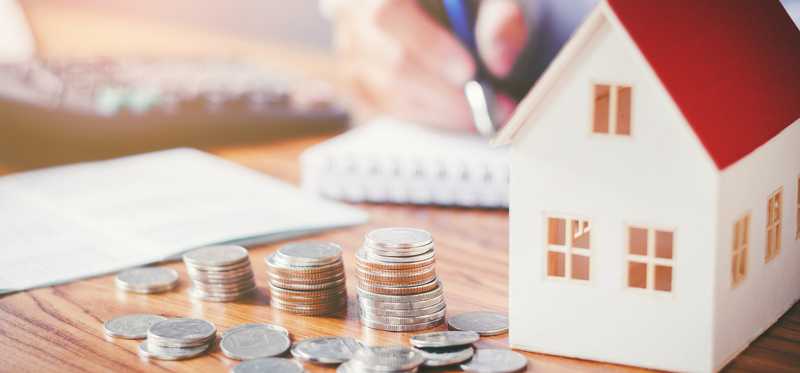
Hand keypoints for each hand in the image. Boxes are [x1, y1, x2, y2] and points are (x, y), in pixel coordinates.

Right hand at [328, 0, 526, 131]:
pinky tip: (459, 114)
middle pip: (391, 63)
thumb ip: (500, 17)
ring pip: (390, 93)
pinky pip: (389, 109)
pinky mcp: (356, 81)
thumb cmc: (463, 2)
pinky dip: (428, 116)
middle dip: (446, 93)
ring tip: (484, 113)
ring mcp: (349, 51)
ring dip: (442, 110)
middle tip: (490, 106)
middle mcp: (352, 15)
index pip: (389, 14)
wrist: (439, 10)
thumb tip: (500, 61)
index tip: (468, 71)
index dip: (428, 46)